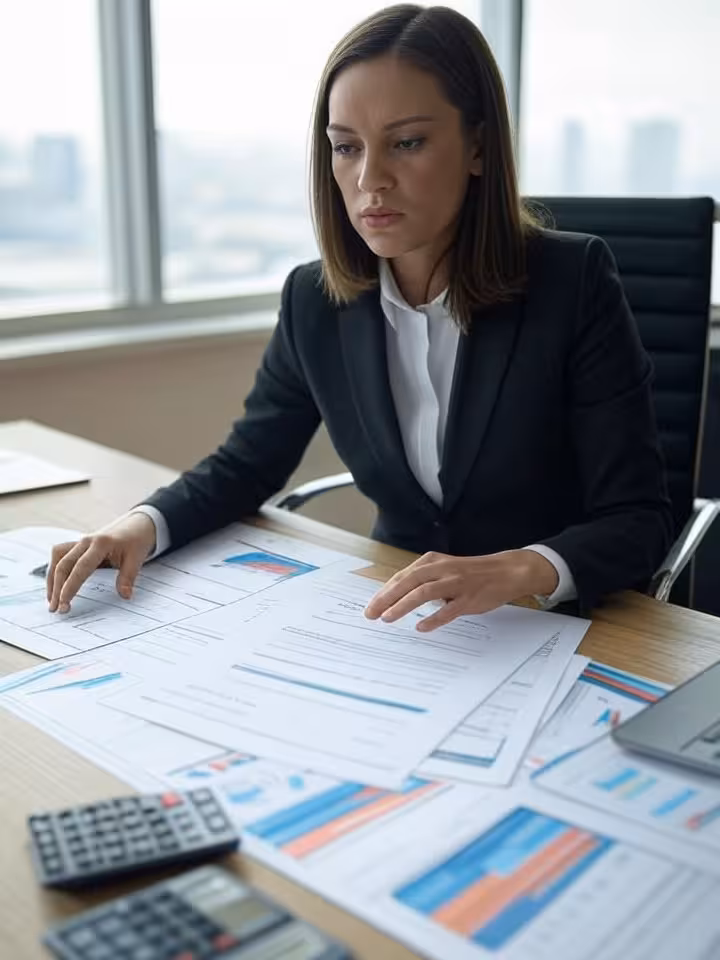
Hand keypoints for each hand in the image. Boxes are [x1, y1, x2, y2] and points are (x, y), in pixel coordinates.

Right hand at [47, 512, 156, 613]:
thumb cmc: (136, 541)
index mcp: (101, 543)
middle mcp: (86, 541)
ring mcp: (80, 542)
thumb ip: (128, 577)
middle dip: (57, 588)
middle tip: (56, 609)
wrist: (137, 524)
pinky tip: (55, 586)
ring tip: (52, 601)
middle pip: (64, 564)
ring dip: (52, 580)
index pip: (80, 567)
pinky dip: (55, 571)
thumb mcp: (137, 558)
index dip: (70, 586)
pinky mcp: (78, 545)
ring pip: (58, 559)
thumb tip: (125, 596)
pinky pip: (60, 556)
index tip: (64, 603)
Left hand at [364, 550, 558, 630]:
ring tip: (388, 618)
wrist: (506, 571)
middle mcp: (442, 569)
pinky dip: (434, 618)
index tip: (370, 607)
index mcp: (433, 561)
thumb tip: (397, 597)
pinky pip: (449, 609)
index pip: (402, 576)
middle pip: (408, 582)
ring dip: (404, 605)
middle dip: (387, 598)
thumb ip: (423, 580)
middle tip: (371, 614)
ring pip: (424, 592)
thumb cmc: (471, 573)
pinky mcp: (470, 598)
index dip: (384, 592)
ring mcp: (456, 583)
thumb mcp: (444, 569)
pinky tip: (421, 627)